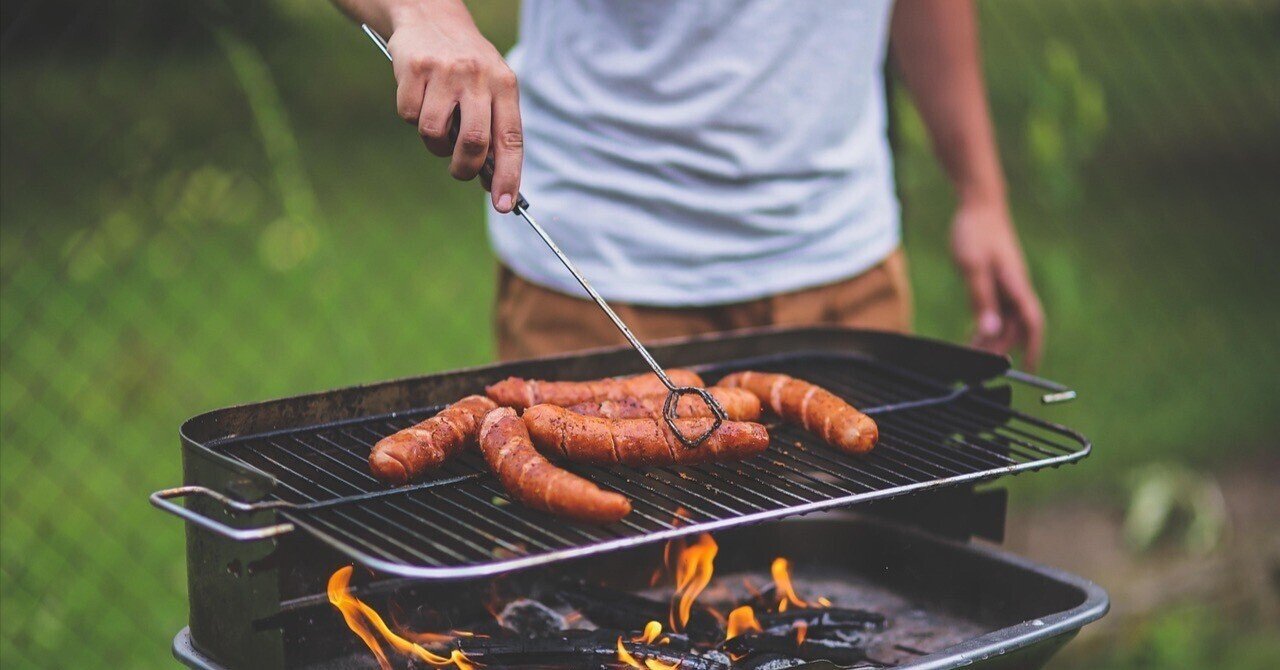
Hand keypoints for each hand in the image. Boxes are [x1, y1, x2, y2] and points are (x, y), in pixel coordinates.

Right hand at [387, 2, 522, 211]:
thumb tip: (492, 181)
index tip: (504, 205)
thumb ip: (494, 128)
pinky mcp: (414, 68)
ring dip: (434, 143)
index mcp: (505, 85)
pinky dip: (411, 116)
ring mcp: (445, 72)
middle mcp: (478, 77)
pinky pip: (409, 115)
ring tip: (438, 124)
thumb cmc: (466, 65)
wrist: (430, 15)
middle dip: (464, 168)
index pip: (511, 139)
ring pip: (435, 133)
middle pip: (474, 143)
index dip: (508, 176)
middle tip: (459, 171)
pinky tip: (419, 96)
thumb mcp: (490, 86)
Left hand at [950, 200, 1044, 368]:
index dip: (1033, 348)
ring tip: (971, 353)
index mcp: (1016, 285)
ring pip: (1005, 321)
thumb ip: (981, 299)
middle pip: (1016, 328)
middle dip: (1000, 348)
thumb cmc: (976, 232)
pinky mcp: (999, 280)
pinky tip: (973, 335)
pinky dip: (987, 324)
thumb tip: (990, 330)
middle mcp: (1016, 288)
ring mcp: (1008, 284)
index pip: (1032, 323)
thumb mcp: (972, 267)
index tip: (1029, 369)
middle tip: (977, 364)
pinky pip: (997, 310)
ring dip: (992, 339)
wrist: (979, 205)